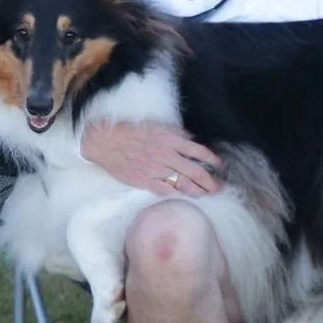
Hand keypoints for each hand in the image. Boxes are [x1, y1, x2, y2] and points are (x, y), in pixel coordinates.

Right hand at [80, 121, 222, 196]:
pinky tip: (186, 196)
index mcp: (170, 139)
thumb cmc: (128, 131)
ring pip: (184, 184)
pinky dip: (178, 194)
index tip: (219, 165)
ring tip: (208, 194)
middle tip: (219, 187)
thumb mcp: (155, 125)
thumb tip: (190, 141)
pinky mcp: (145, 181)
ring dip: (199, 191)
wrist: (104, 142)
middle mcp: (166, 156)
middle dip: (211, 181)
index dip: (212, 159)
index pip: (199, 151)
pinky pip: (167, 190)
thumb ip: (175, 134)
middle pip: (196, 172)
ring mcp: (156, 170)